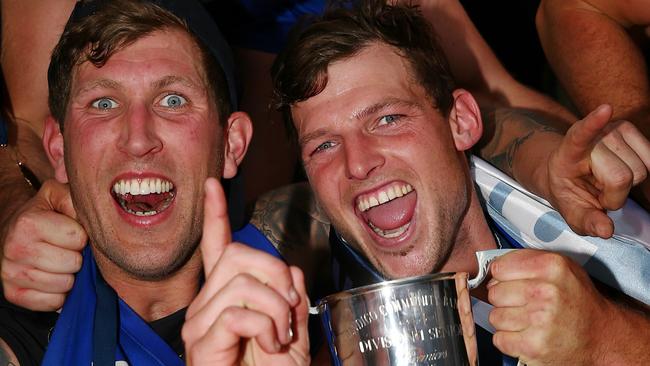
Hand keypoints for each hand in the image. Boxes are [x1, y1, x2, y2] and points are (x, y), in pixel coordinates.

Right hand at [1, 179, 85, 310]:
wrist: (15, 230)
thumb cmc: (45, 213)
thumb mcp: (58, 195)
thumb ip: (74, 197)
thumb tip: (91, 207)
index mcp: (28, 223)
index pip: (78, 239)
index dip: (82, 237)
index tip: (73, 233)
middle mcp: (15, 249)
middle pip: (72, 264)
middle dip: (76, 257)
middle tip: (67, 250)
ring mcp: (11, 273)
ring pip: (64, 285)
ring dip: (69, 276)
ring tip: (60, 263)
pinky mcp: (12, 294)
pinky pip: (52, 303)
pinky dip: (59, 294)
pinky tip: (53, 278)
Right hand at [182, 178, 309, 365]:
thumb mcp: (291, 329)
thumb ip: (288, 295)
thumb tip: (290, 271)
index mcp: (225, 296)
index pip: (217, 245)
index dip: (216, 214)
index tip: (213, 184)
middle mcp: (205, 304)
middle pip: (239, 253)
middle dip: (276, 274)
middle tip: (288, 309)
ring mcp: (200, 323)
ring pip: (243, 281)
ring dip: (277, 308)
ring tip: (279, 336)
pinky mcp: (202, 342)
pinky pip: (240, 311)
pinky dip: (267, 326)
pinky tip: (270, 345)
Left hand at [487, 249, 612, 364]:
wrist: (602, 337)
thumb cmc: (578, 302)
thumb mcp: (562, 268)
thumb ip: (528, 260)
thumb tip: (493, 267)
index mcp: (551, 266)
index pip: (499, 267)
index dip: (501, 277)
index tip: (510, 282)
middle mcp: (546, 291)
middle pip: (494, 293)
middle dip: (504, 300)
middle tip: (524, 305)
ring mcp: (539, 320)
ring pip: (495, 316)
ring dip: (507, 321)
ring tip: (528, 321)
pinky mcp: (533, 346)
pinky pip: (500, 339)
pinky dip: (509, 340)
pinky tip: (527, 335)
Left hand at [545, 104, 649, 237]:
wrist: (569, 169)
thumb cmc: (569, 189)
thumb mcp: (569, 209)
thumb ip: (585, 220)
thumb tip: (606, 230)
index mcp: (569, 151)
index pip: (580, 135)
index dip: (593, 123)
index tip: (606, 109)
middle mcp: (594, 135)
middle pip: (622, 177)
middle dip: (614, 196)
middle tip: (597, 192)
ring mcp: (614, 129)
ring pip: (641, 171)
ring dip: (627, 186)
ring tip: (606, 181)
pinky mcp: (632, 130)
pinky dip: (641, 174)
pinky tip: (622, 171)